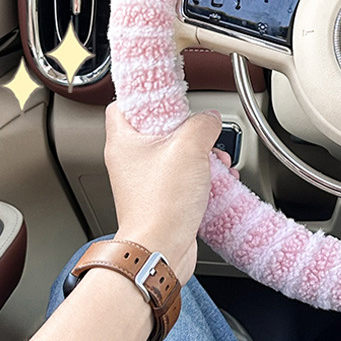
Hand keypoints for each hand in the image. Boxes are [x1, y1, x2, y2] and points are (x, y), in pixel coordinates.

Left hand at [103, 103, 235, 282]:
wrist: (160, 250)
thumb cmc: (161, 202)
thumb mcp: (189, 147)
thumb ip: (203, 124)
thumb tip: (211, 119)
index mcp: (123, 141)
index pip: (123, 104)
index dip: (145, 94)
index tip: (167, 90)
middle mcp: (129, 161)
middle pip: (157, 128)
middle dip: (187, 128)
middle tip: (200, 128)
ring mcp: (144, 181)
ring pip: (174, 153)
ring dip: (200, 153)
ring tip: (215, 158)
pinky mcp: (160, 199)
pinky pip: (182, 177)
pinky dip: (200, 175)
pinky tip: (217, 178)